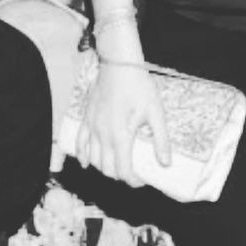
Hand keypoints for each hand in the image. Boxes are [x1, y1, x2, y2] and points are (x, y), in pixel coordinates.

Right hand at [75, 61, 170, 186]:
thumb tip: (165, 163)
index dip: (133, 181)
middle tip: (132, 172)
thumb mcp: (156, 113)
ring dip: (104, 168)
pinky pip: (79, 143)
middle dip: (120, 175)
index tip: (142, 180)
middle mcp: (103, 136)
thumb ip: (160, 140)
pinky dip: (82, 156)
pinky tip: (87, 163)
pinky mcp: (86, 119)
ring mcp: (92, 128)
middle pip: (107, 169)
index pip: (123, 171)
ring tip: (117, 166)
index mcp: (121, 136)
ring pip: (93, 160)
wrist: (119, 64)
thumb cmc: (139, 87)